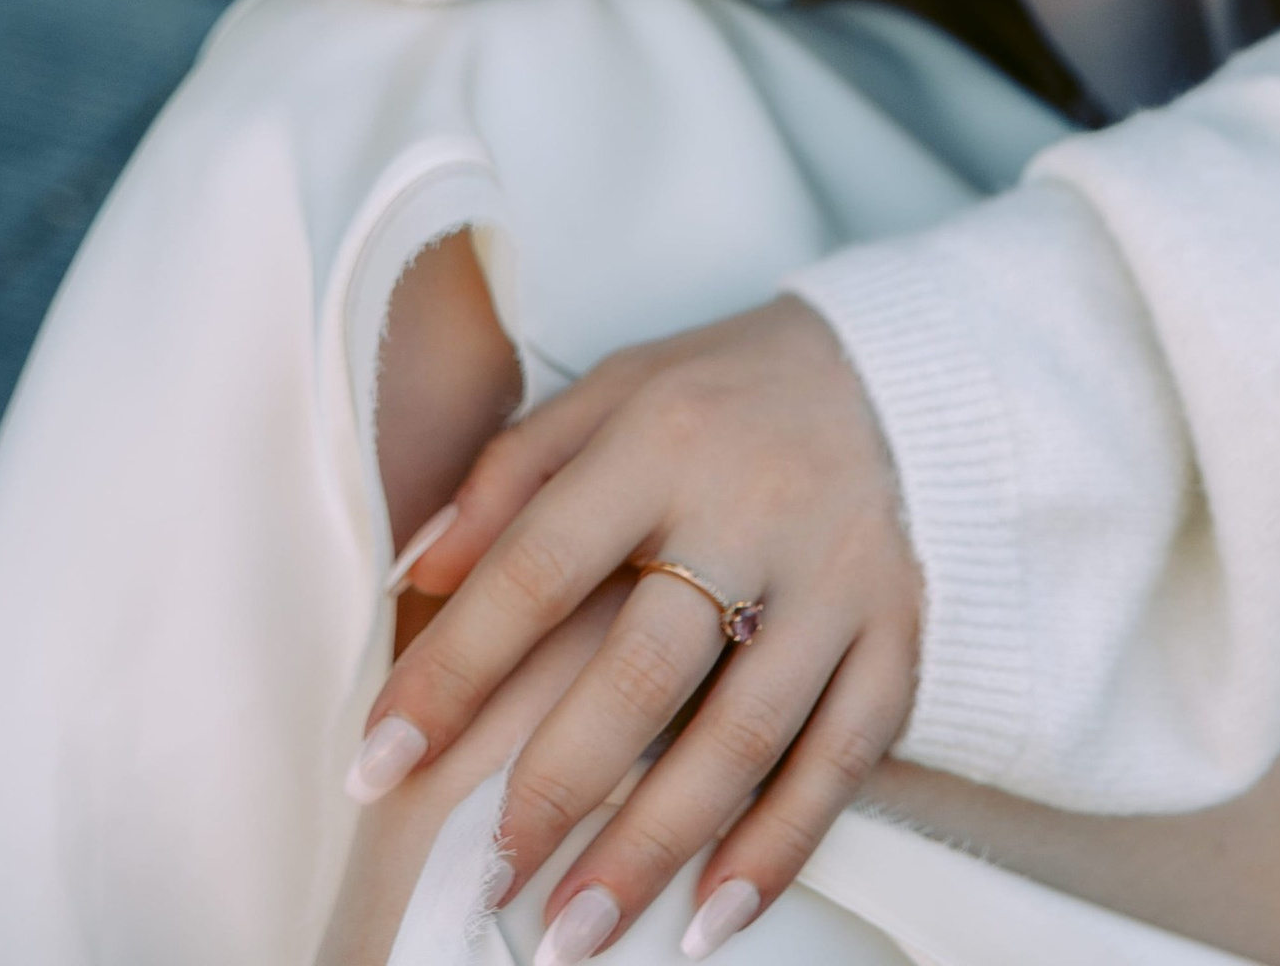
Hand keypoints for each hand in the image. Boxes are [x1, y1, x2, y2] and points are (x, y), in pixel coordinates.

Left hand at [349, 296, 920, 957]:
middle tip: (482, 885)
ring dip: (653, 847)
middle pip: (643, 670)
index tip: (374, 767)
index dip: (450, 672)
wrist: (905, 370)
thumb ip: (512, 474)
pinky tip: (712, 919)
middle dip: (554, 789)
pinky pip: (843, 757)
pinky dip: (778, 846)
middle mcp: (753, 506)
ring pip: (743, 734)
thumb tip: (411, 577)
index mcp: (662, 437)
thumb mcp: (613, 390)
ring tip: (574, 935)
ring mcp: (838, 575)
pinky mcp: (900, 630)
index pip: (537, 568)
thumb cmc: (723, 395)